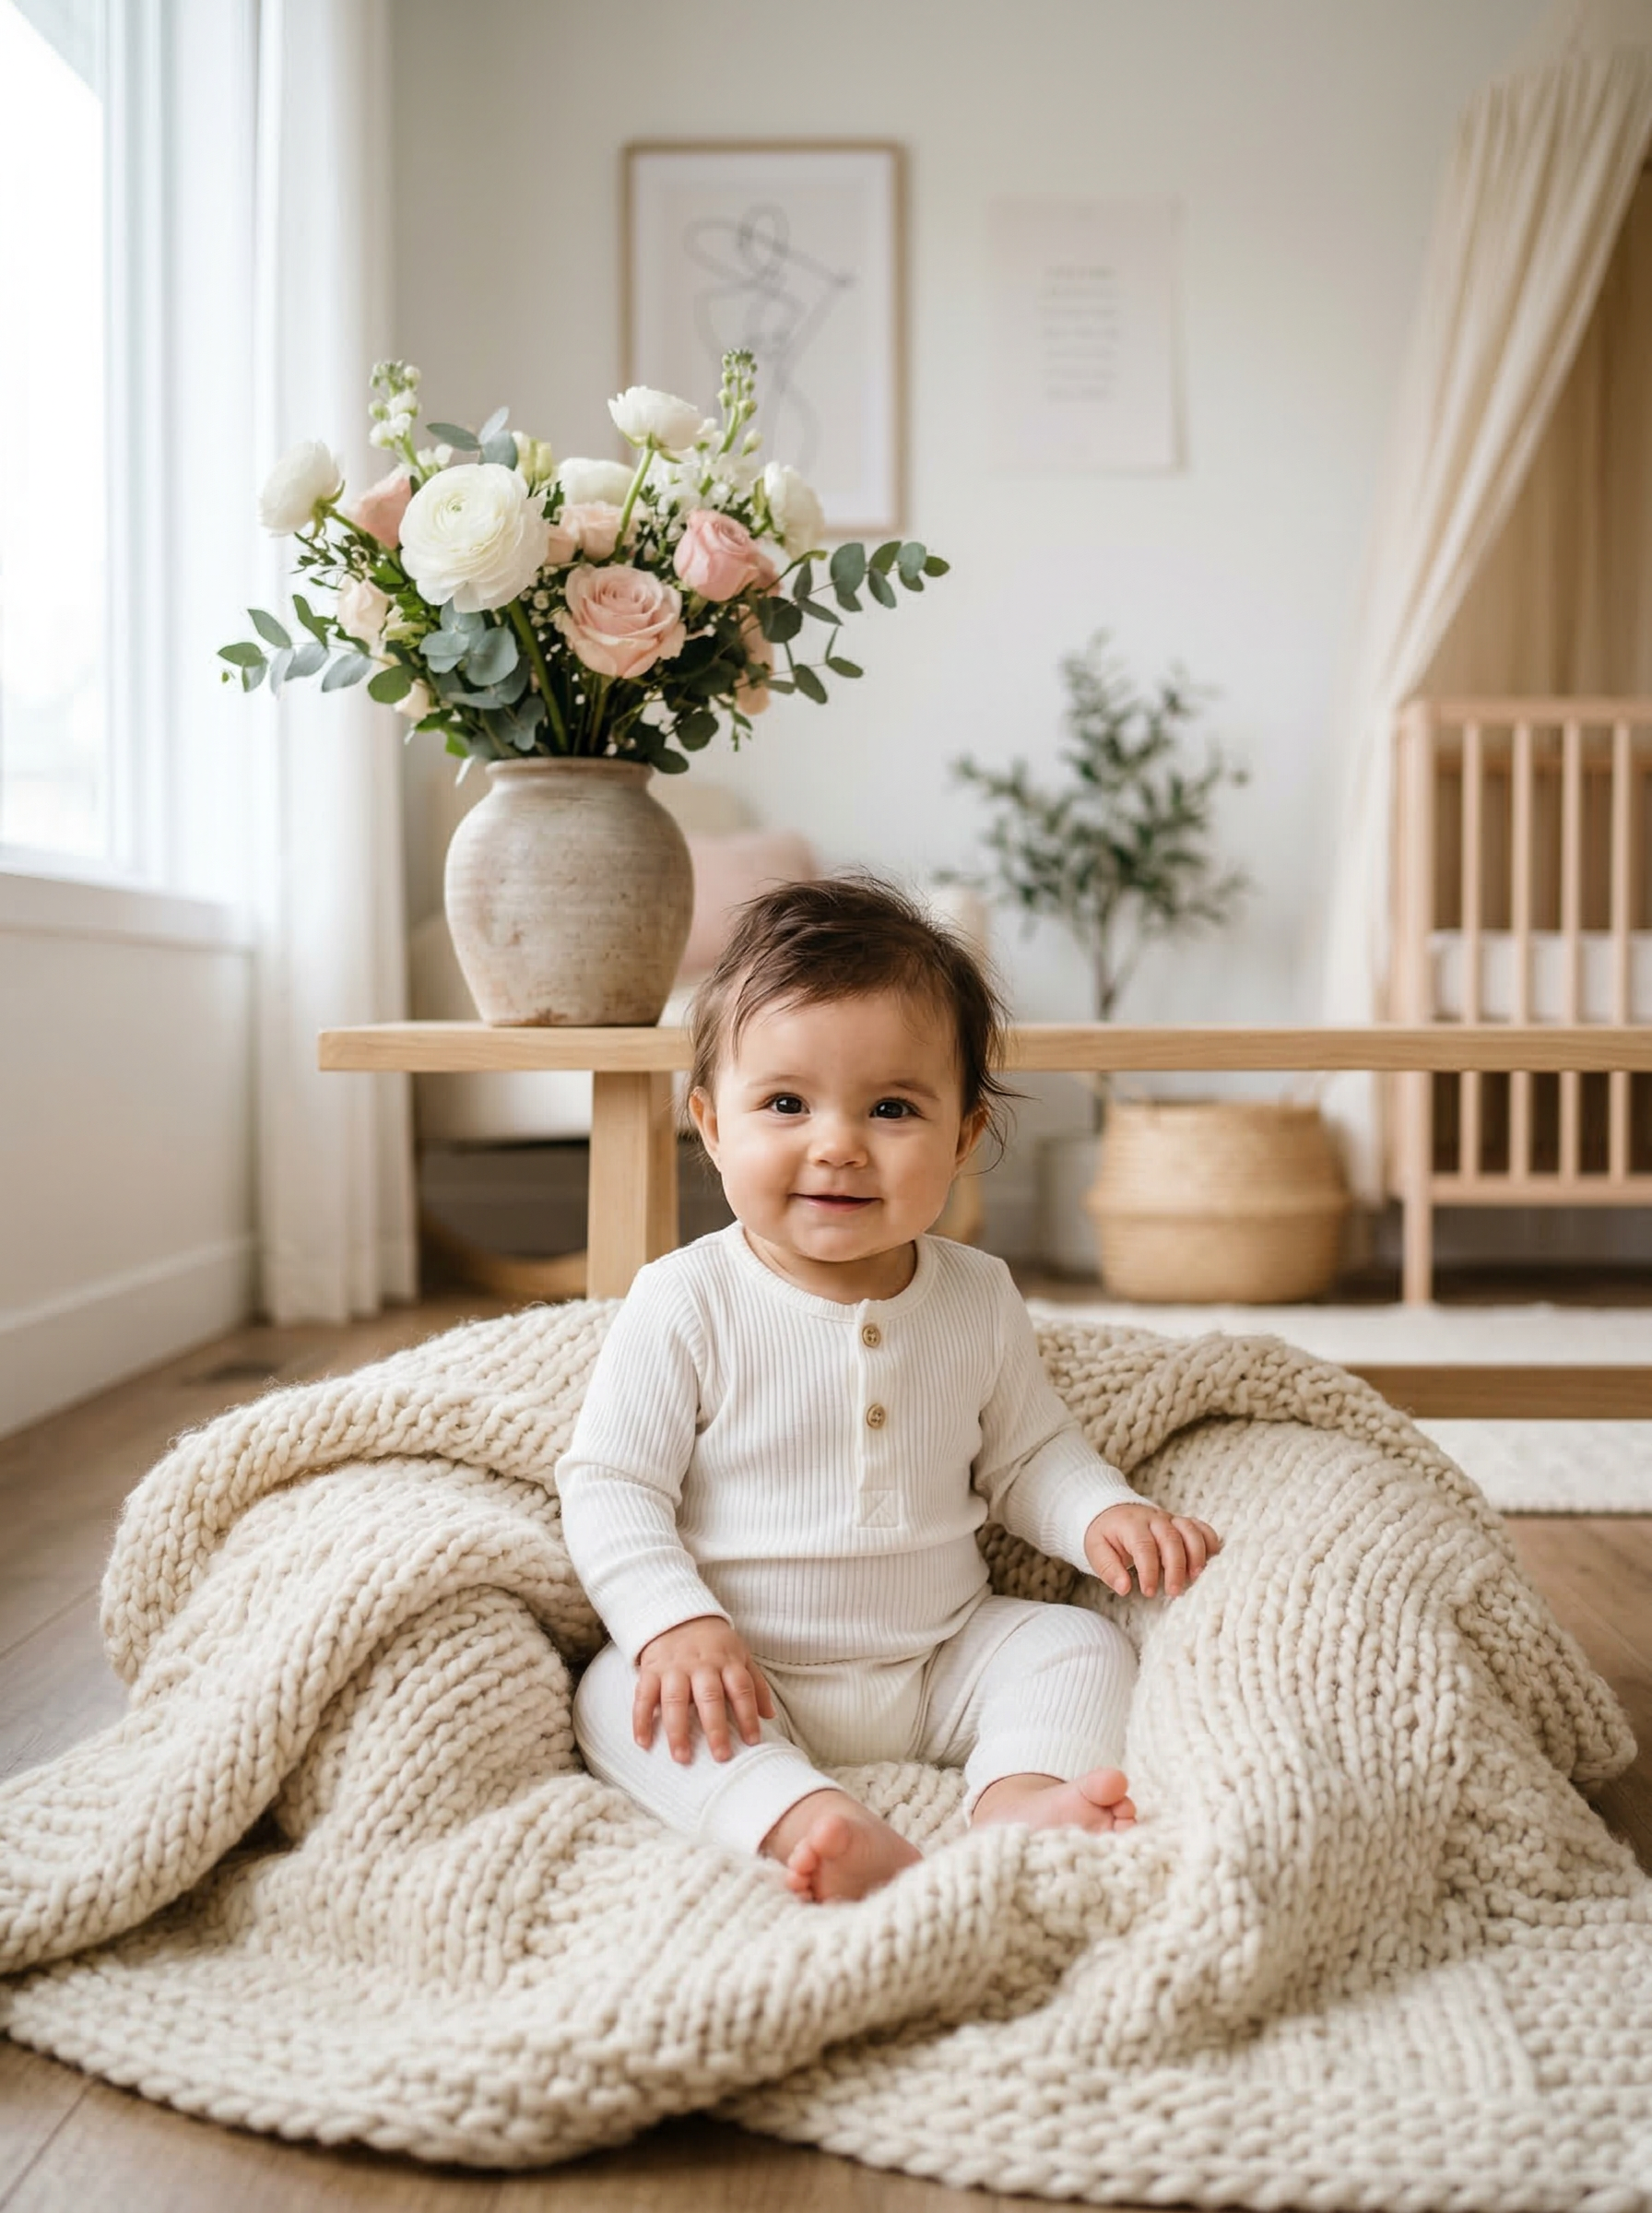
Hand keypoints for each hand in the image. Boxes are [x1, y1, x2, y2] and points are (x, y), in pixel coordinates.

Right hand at [634, 1615, 775, 1764]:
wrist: (678, 1615)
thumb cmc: (715, 1644)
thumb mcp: (740, 1655)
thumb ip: (755, 1685)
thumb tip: (770, 1716)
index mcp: (726, 1661)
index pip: (741, 1688)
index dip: (748, 1714)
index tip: (752, 1741)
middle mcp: (701, 1665)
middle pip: (709, 1696)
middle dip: (715, 1728)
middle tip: (721, 1757)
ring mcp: (674, 1667)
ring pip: (675, 1700)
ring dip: (677, 1730)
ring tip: (682, 1758)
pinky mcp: (651, 1670)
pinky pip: (643, 1696)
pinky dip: (641, 1719)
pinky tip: (643, 1742)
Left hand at [1083, 1503, 1220, 1598]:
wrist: (1112, 1511)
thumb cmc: (1105, 1535)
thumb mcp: (1096, 1550)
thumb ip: (1108, 1569)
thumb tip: (1124, 1588)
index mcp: (1131, 1524)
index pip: (1144, 1546)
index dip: (1149, 1570)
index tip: (1149, 1592)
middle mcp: (1153, 1519)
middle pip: (1171, 1538)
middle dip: (1176, 1567)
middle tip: (1174, 1592)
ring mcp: (1170, 1519)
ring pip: (1190, 1530)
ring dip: (1196, 1554)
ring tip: (1196, 1577)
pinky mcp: (1180, 1523)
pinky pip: (1200, 1527)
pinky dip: (1209, 1541)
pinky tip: (1211, 1560)